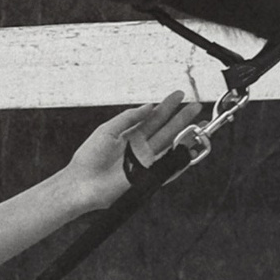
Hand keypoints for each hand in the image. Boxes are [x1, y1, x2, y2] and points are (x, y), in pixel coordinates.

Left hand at [58, 89, 206, 211]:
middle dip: (181, 117)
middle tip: (194, 106)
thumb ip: (128, 117)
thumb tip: (147, 106)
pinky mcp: (147, 176)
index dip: (166, 106)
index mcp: (129, 135)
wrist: (82, 183)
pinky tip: (188, 150)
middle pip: (165, 129)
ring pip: (169, 145)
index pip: (152, 118)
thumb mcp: (107, 130)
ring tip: (197, 123)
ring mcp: (145, 161)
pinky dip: (179, 160)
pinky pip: (167, 167)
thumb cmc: (88, 159)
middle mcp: (139, 147)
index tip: (178, 96)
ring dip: (184, 134)